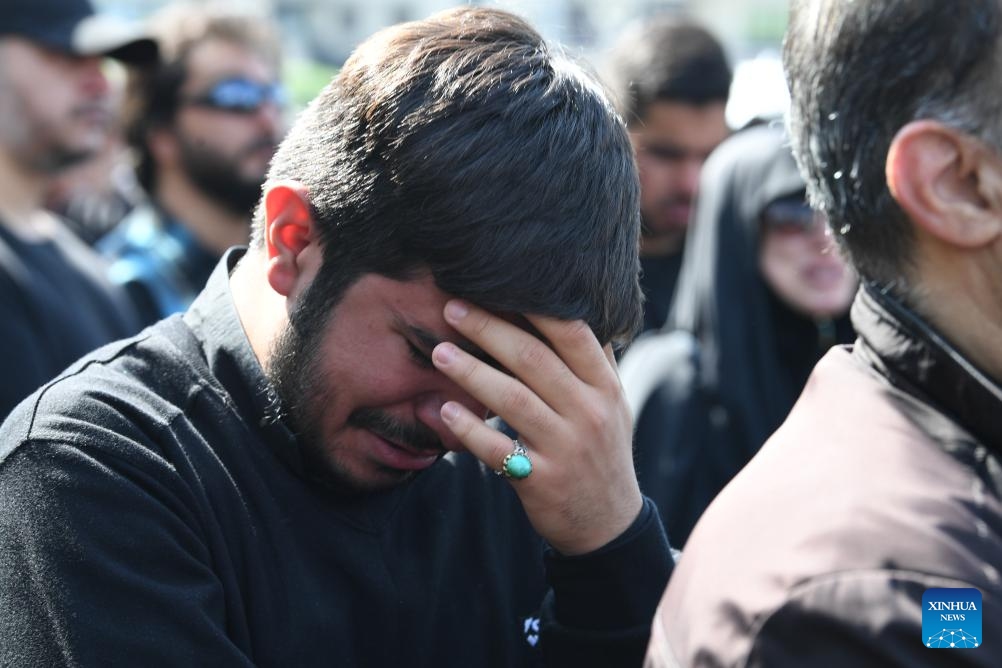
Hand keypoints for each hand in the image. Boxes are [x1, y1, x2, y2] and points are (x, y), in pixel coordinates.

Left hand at [431, 299, 642, 555]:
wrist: (607, 524)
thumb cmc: (601, 452)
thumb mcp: (612, 404)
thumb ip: (593, 360)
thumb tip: (572, 307)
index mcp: (604, 387)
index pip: (572, 333)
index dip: (532, 306)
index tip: (494, 286)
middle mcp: (589, 412)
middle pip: (534, 359)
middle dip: (489, 329)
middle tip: (451, 308)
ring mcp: (566, 448)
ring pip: (514, 400)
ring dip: (471, 372)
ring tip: (439, 353)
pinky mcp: (543, 481)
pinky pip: (499, 450)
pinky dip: (470, 429)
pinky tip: (444, 411)